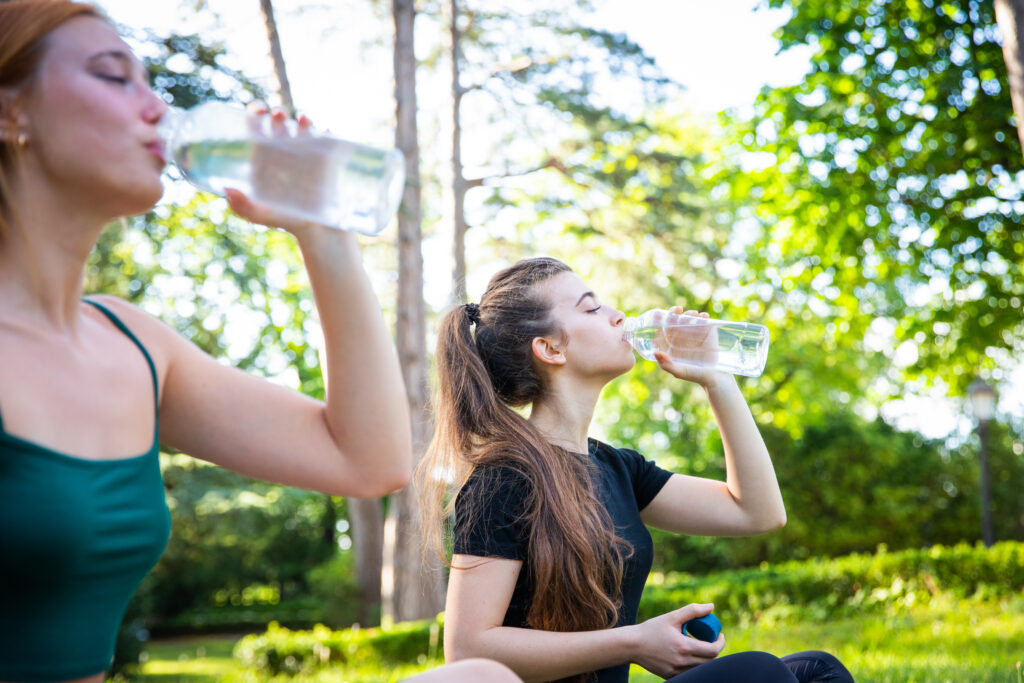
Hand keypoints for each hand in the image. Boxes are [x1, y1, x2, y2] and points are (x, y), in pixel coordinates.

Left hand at [224, 103, 334, 239]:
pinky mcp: (326, 161)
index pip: (257, 132)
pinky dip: (326, 133)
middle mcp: (284, 154)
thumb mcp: (260, 216)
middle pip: (279, 127)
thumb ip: (243, 207)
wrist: (318, 231)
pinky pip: (326, 141)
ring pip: (303, 130)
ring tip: (303, 119)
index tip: (257, 111)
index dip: (255, 117)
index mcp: (264, 160)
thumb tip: (227, 190)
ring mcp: (306, 156)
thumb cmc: (286, 222)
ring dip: (302, 120)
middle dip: (277, 116)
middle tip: (278, 115)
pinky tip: (324, 130)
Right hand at [629, 603, 724, 677]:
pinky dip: (694, 665)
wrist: (632, 645)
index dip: (721, 643)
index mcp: (684, 647)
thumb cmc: (651, 629)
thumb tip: (711, 606)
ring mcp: (677, 671)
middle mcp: (682, 662)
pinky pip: (690, 673)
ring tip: (701, 646)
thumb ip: (692, 611)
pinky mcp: (671, 676)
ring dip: (706, 659)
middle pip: (710, 661)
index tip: (720, 635)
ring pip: (701, 668)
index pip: (714, 650)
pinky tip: (689, 655)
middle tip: (712, 640)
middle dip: (715, 650)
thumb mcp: (672, 617)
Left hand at [652, 306, 730, 387]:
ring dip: (690, 313)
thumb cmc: (694, 375)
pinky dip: (703, 316)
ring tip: (694, 315)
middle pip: (674, 320)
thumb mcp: (679, 372)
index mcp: (670, 344)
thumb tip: (655, 352)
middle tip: (678, 309)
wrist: (714, 377)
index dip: (658, 320)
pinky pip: (704, 320)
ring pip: (689, 318)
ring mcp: (694, 333)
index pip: (661, 329)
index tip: (656, 312)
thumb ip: (666, 365)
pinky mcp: (707, 332)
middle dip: (674, 312)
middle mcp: (680, 337)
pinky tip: (704, 316)